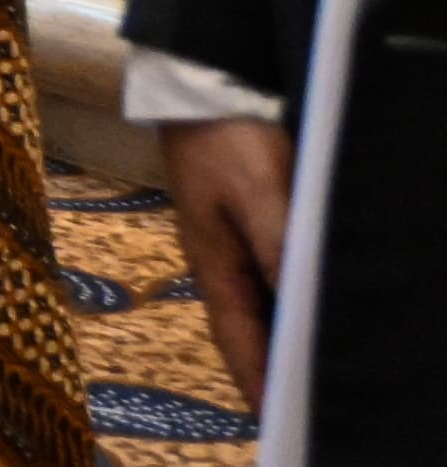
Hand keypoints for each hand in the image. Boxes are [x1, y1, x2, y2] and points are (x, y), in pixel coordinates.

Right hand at [160, 114, 291, 403]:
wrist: (199, 87)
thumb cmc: (226, 141)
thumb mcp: (258, 194)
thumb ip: (279, 249)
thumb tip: (300, 309)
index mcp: (215, 267)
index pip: (239, 343)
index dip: (259, 384)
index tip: (279, 422)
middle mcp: (220, 264)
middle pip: (247, 332)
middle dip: (271, 371)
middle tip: (305, 403)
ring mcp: (229, 244)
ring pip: (260, 308)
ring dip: (280, 339)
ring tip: (309, 369)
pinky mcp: (243, 224)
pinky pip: (268, 280)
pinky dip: (286, 304)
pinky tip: (306, 309)